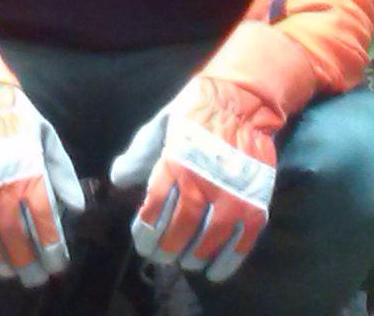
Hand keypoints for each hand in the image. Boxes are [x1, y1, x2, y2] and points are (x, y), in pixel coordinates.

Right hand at [0, 82, 85, 285]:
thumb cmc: (14, 119)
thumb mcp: (47, 137)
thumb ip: (63, 173)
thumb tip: (77, 208)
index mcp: (29, 172)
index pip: (44, 222)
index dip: (52, 249)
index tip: (58, 265)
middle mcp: (1, 186)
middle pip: (16, 238)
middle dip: (29, 264)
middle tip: (35, 278)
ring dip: (0, 262)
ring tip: (9, 273)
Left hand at [107, 77, 280, 282]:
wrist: (242, 101)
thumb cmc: (194, 113)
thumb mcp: (159, 125)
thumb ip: (139, 155)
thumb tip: (118, 181)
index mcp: (175, 163)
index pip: (155, 209)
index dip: (146, 231)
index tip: (142, 242)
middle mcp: (202, 183)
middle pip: (180, 228)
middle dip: (167, 248)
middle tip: (162, 256)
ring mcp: (231, 195)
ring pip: (209, 239)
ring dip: (194, 255)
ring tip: (185, 261)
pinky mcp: (255, 202)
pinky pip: (241, 240)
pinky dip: (228, 261)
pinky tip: (215, 272)